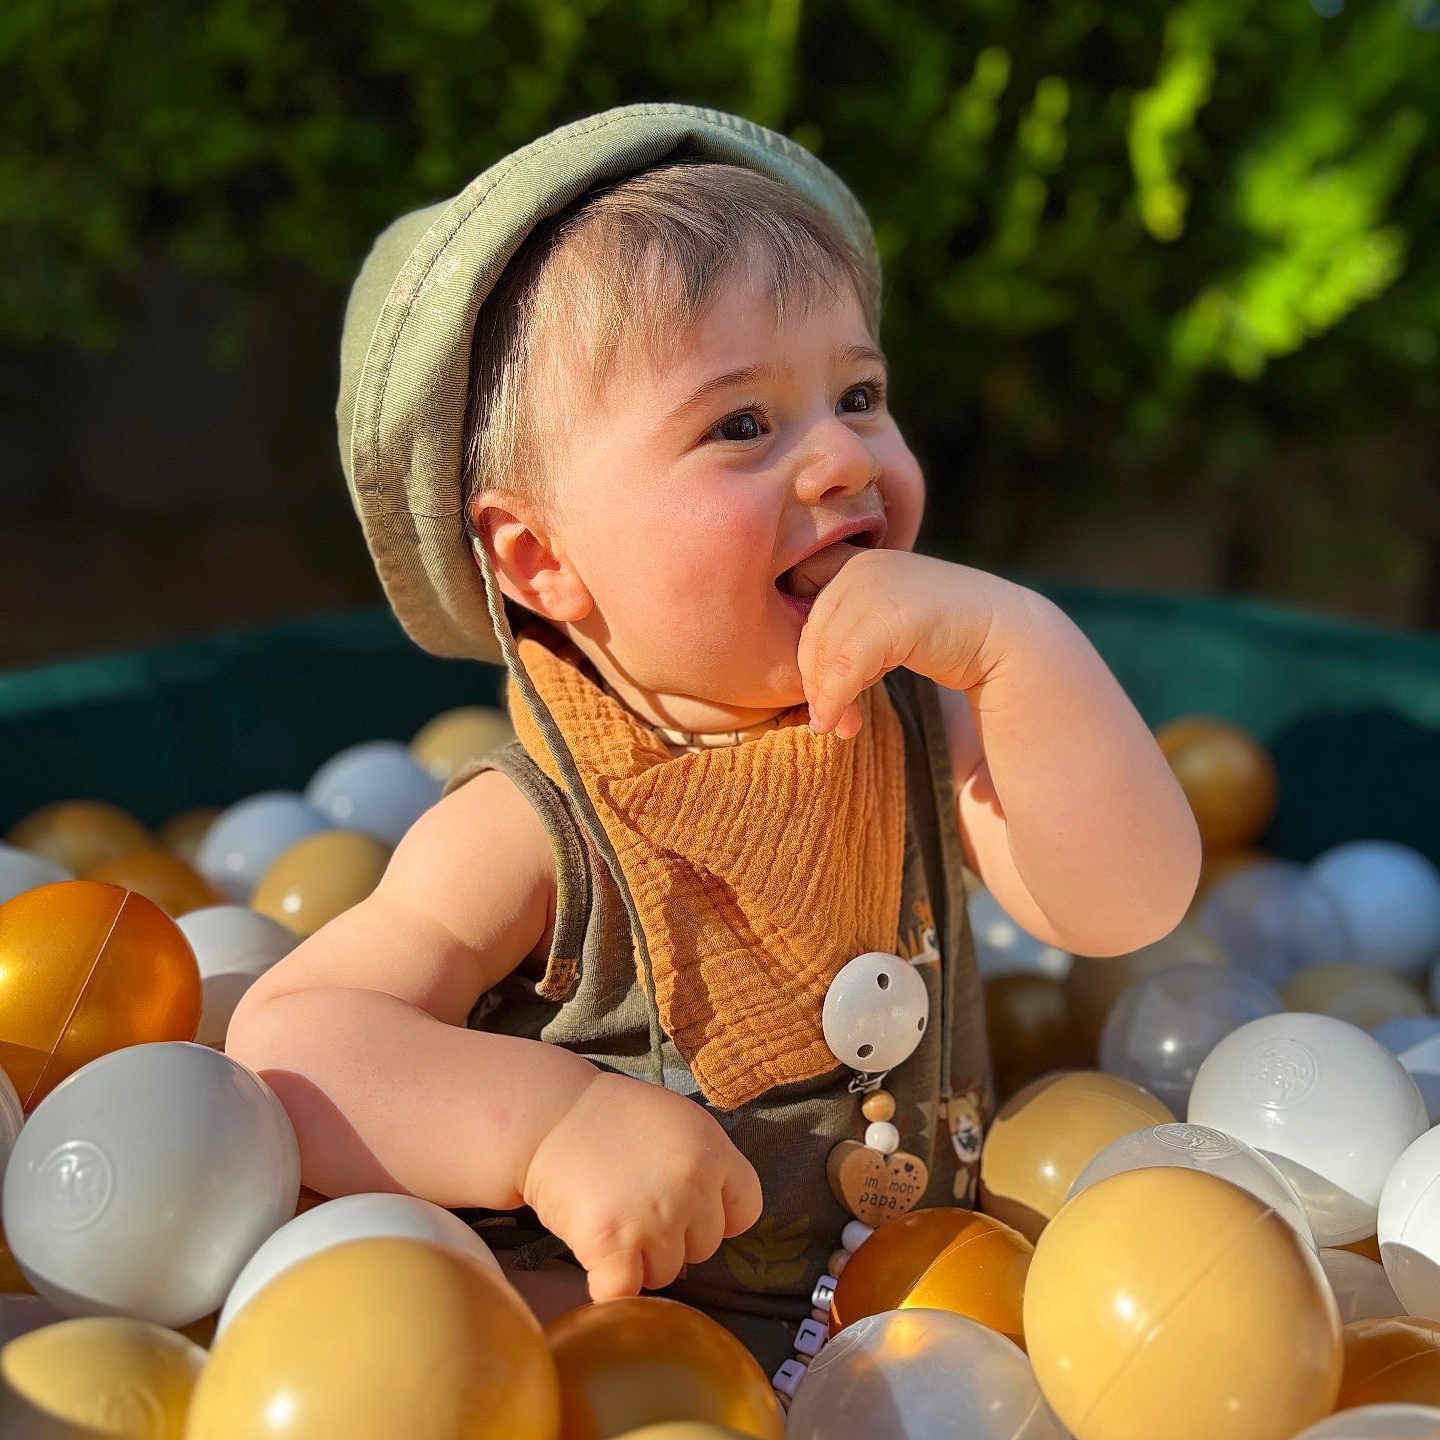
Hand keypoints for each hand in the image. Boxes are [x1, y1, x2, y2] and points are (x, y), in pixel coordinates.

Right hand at [522, 1070, 763, 1301]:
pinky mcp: (613, 1245)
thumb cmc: (609, 1118)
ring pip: (666, 1273)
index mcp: (711, 1149)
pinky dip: (608, 1289)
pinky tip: (596, 1267)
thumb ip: (703, 1163)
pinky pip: (624, 1293)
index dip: (717, 1216)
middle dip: (673, 1238)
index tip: (689, 1212)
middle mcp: (691, 1184)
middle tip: (635, 1207)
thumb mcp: (676, 1121)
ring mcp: (654, 1218)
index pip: (746, 1210)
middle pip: (704, 1247)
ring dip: (639, 1260)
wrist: (547, 1115)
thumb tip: (717, 1217)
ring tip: (611, 1219)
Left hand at [797, 549, 1003, 738]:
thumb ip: (845, 636)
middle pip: (810, 635)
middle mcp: (860, 567)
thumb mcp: (883, 624)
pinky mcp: (892, 619)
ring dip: (826, 699)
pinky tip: (842, 723)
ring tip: (835, 727)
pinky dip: (838, 701)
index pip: (801, 607)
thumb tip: (807, 685)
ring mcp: (875, 589)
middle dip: (814, 683)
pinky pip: (846, 668)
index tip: (821, 684)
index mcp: (854, 561)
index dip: (806, 650)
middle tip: (827, 719)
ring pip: (825, 655)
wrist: (1002, 638)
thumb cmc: (940, 637)